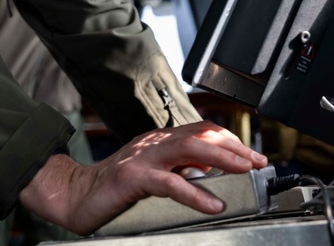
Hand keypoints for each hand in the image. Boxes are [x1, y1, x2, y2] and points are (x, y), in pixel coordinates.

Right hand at [17, 120, 267, 234]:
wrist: (75, 196)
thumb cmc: (114, 190)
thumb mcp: (154, 175)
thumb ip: (179, 169)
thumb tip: (212, 173)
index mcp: (161, 141)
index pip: (203, 131)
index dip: (231, 141)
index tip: (253, 155)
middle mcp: (154, 142)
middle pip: (202, 135)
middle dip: (234, 147)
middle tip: (258, 161)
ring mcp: (144, 157)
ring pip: (191, 149)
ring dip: (223, 159)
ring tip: (244, 171)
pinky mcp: (134, 176)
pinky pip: (171, 182)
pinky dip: (196, 193)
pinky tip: (213, 203)